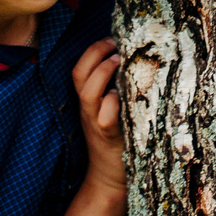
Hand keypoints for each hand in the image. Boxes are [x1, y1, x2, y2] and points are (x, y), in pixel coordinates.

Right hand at [71, 37, 124, 198]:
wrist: (108, 177)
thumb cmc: (116, 139)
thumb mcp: (112, 110)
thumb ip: (117, 89)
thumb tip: (135, 62)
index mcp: (88, 101)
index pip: (79, 69)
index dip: (93, 50)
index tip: (112, 39)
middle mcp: (88, 110)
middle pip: (79, 75)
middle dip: (96, 53)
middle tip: (116, 44)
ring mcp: (96, 123)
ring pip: (88, 94)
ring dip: (103, 73)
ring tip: (120, 61)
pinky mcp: (109, 137)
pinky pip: (105, 117)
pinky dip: (113, 103)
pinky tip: (123, 95)